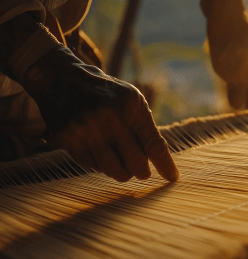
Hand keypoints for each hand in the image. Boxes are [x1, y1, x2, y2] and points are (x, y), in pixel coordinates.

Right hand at [23, 46, 178, 182]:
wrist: (64, 80)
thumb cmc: (108, 95)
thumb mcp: (133, 101)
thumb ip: (146, 129)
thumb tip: (161, 164)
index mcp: (130, 105)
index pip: (153, 143)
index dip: (165, 165)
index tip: (172, 178)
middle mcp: (109, 117)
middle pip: (135, 163)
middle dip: (142, 171)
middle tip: (142, 171)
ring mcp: (86, 129)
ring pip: (114, 170)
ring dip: (123, 172)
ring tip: (123, 164)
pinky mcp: (67, 139)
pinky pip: (92, 166)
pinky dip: (102, 165)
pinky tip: (101, 153)